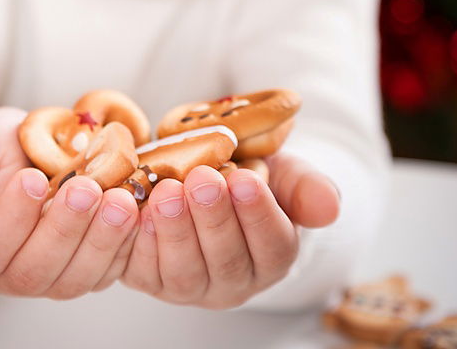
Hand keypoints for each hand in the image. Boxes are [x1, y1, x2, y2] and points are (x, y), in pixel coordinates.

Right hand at [0, 107, 139, 298]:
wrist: (36, 151)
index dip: (12, 218)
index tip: (33, 179)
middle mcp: (10, 271)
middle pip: (35, 269)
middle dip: (65, 229)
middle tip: (87, 188)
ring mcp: (53, 274)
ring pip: (76, 277)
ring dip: (102, 240)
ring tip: (121, 200)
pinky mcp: (89, 268)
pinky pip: (110, 270)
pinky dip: (127, 245)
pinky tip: (140, 212)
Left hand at [120, 151, 340, 308]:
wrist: (203, 173)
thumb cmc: (248, 174)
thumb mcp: (284, 172)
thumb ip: (307, 188)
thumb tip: (329, 206)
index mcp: (271, 257)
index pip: (272, 246)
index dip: (258, 214)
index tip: (245, 178)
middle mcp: (230, 281)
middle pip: (225, 262)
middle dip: (212, 219)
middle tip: (202, 178)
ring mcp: (186, 284)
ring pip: (181, 271)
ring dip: (173, 231)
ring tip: (167, 191)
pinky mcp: (146, 276)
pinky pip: (137, 268)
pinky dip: (131, 238)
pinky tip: (127, 206)